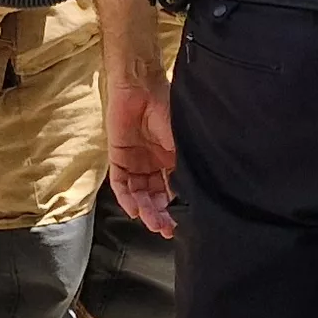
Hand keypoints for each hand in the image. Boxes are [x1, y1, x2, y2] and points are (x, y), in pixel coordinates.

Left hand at [106, 66, 179, 236]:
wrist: (141, 88)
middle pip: (156, 198)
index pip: (173, 192)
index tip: (180, 225)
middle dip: (160, 215)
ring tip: (151, 222)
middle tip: (165, 229)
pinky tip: (134, 210)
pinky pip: (121, 184)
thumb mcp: (181, 141)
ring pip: (139, 195)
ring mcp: (136, 163)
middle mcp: (154, 166)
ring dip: (145, 210)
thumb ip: (184, 165)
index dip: (176, 210)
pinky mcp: (119, 158)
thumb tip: (198, 191)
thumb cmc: (166, 108)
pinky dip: (127, 198)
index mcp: (172, 161)